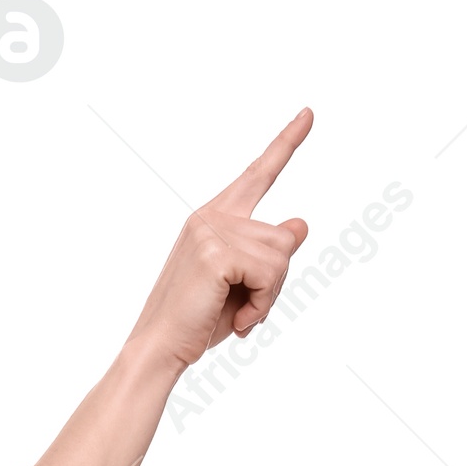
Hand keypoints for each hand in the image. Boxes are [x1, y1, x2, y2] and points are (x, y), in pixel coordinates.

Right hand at [125, 108, 312, 380]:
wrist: (158, 350)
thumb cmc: (195, 322)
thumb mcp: (239, 284)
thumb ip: (267, 253)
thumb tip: (300, 223)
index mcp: (212, 219)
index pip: (257, 175)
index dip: (285, 144)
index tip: (309, 114)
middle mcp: (211, 216)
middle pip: (283, 236)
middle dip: (275, 282)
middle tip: (246, 310)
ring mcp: (211, 231)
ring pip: (281, 256)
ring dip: (269, 296)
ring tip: (239, 316)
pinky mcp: (217, 253)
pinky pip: (269, 273)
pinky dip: (262, 304)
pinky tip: (238, 320)